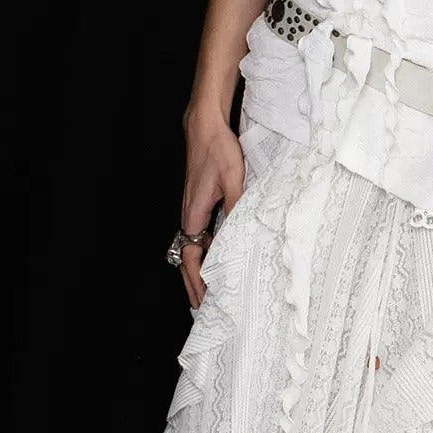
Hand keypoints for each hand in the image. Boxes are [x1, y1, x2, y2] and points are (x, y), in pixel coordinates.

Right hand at [178, 115, 246, 308]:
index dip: (198, 281)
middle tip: (203, 306)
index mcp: (194, 215)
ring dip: (199, 269)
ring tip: (208, 290)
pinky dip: (204, 252)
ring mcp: (193, 209)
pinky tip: (215, 257)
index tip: (205, 299)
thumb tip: (244, 231)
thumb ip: (238, 206)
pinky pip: (199, 235)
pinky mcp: (199, 203)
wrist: (204, 127)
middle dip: (194, 283)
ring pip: (193, 248)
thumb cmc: (217, 150)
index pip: (193, 257)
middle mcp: (190, 215)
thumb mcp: (234, 179)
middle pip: (188, 258)